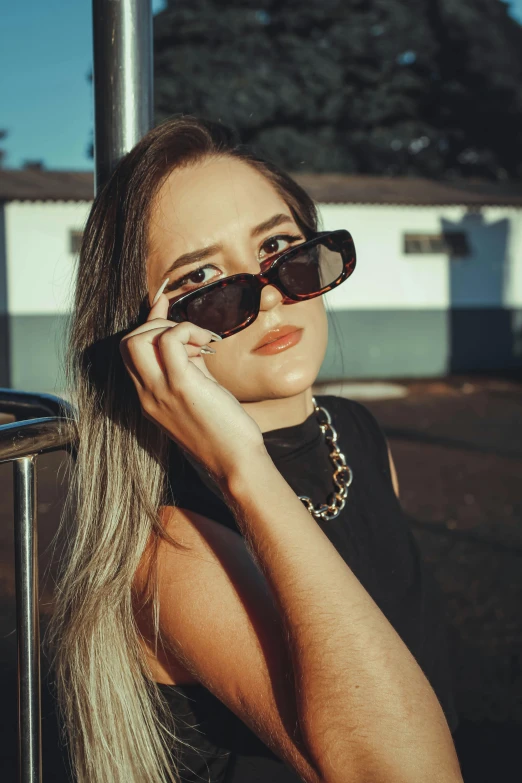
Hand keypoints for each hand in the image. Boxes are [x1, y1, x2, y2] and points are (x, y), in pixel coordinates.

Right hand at [119, 290, 263, 480]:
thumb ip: (190, 365)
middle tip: (190, 337)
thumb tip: (189, 337)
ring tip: (198, 342)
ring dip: (169, 327)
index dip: (148, 324)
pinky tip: (207, 343)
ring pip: (138, 338)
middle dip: (156, 325)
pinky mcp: (181, 386)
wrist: (236, 464)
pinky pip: (170, 340)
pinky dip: (187, 330)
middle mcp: (147, 394)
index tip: (166, 307)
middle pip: (127, 341)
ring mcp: (160, 391)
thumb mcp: (200, 392)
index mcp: (148, 397)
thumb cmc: (224, 432)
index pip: (129, 352)